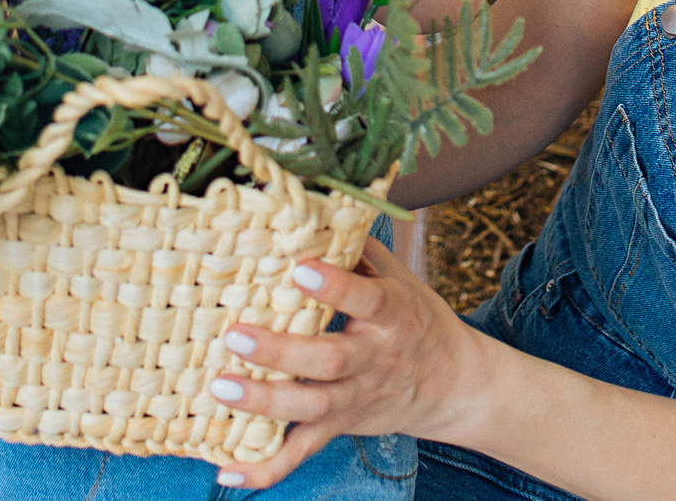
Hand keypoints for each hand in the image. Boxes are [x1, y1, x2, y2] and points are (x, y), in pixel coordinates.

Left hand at [203, 238, 486, 488]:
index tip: (300, 267)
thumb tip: (317, 204)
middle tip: (236, 335)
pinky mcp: (341, 427)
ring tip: (220, 389)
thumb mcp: (399, 277)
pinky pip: (302, 452)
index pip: (366, 298)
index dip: (335, 286)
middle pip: (329, 361)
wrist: (454, 385)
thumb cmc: (415, 319)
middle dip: (282, 352)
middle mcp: (374, 359)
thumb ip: (359, 248)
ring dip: (264, 403)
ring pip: (311, 406)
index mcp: (393, 314)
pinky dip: (266, 467)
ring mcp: (357, 398)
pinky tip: (227, 471)